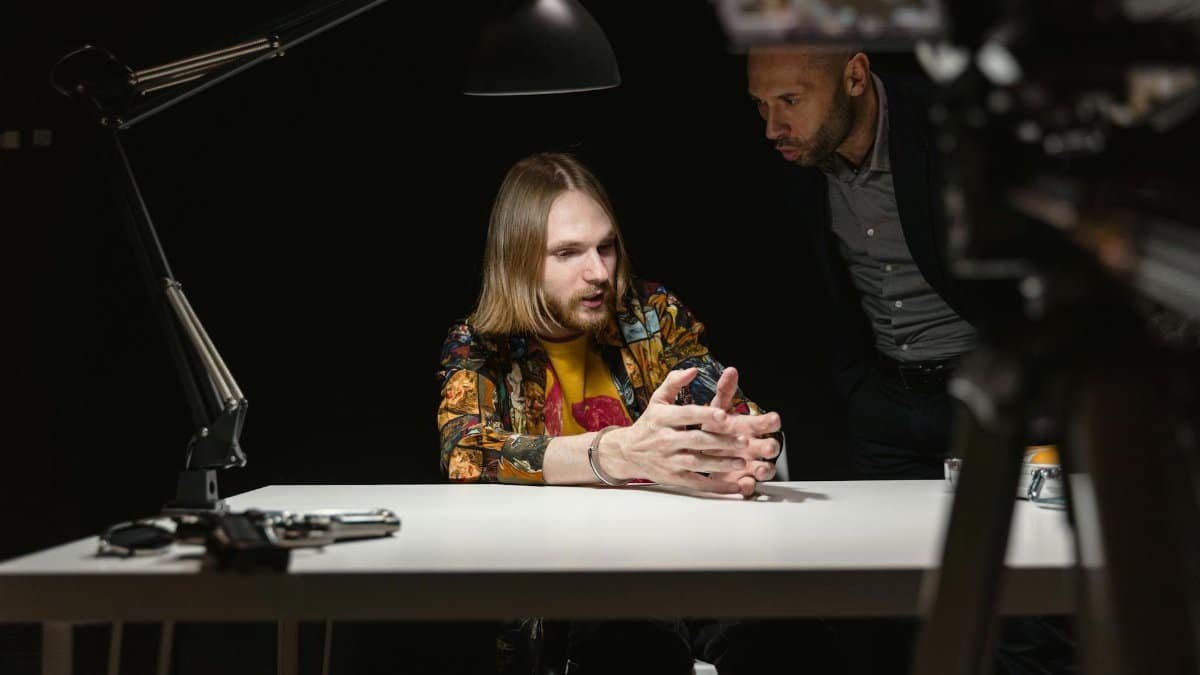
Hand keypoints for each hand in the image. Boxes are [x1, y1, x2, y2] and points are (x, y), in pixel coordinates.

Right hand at [596, 368, 761, 494]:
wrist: (627, 452)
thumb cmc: (649, 423)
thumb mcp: (657, 399)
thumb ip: (674, 382)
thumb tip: (694, 369)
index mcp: (663, 417)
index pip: (686, 414)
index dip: (705, 415)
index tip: (724, 414)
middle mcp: (665, 440)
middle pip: (696, 441)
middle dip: (720, 441)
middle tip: (743, 440)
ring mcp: (669, 461)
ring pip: (698, 463)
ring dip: (721, 464)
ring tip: (742, 462)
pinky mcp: (673, 478)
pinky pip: (697, 483)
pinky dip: (715, 487)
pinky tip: (733, 487)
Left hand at [703, 367, 780, 496]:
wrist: (704, 452)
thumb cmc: (715, 428)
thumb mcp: (717, 409)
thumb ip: (725, 392)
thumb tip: (731, 370)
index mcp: (749, 428)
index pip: (764, 423)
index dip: (770, 421)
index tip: (774, 418)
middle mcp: (754, 446)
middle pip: (770, 447)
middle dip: (771, 446)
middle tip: (769, 446)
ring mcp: (750, 465)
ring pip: (765, 468)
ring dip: (765, 469)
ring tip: (761, 468)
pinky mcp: (742, 481)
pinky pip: (750, 486)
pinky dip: (749, 486)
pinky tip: (746, 485)